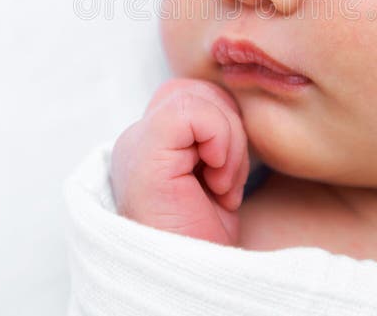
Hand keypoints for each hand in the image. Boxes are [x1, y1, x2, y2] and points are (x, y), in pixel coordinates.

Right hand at [110, 78, 250, 245]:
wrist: (191, 288)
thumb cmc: (204, 242)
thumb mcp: (217, 178)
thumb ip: (215, 138)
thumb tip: (239, 106)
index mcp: (152, 145)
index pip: (196, 96)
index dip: (225, 128)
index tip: (226, 181)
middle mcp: (137, 140)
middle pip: (197, 89)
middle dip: (229, 130)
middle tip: (227, 183)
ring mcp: (136, 145)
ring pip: (197, 95)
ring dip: (228, 140)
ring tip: (221, 186)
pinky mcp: (144, 154)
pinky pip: (191, 111)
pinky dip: (218, 141)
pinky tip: (215, 183)